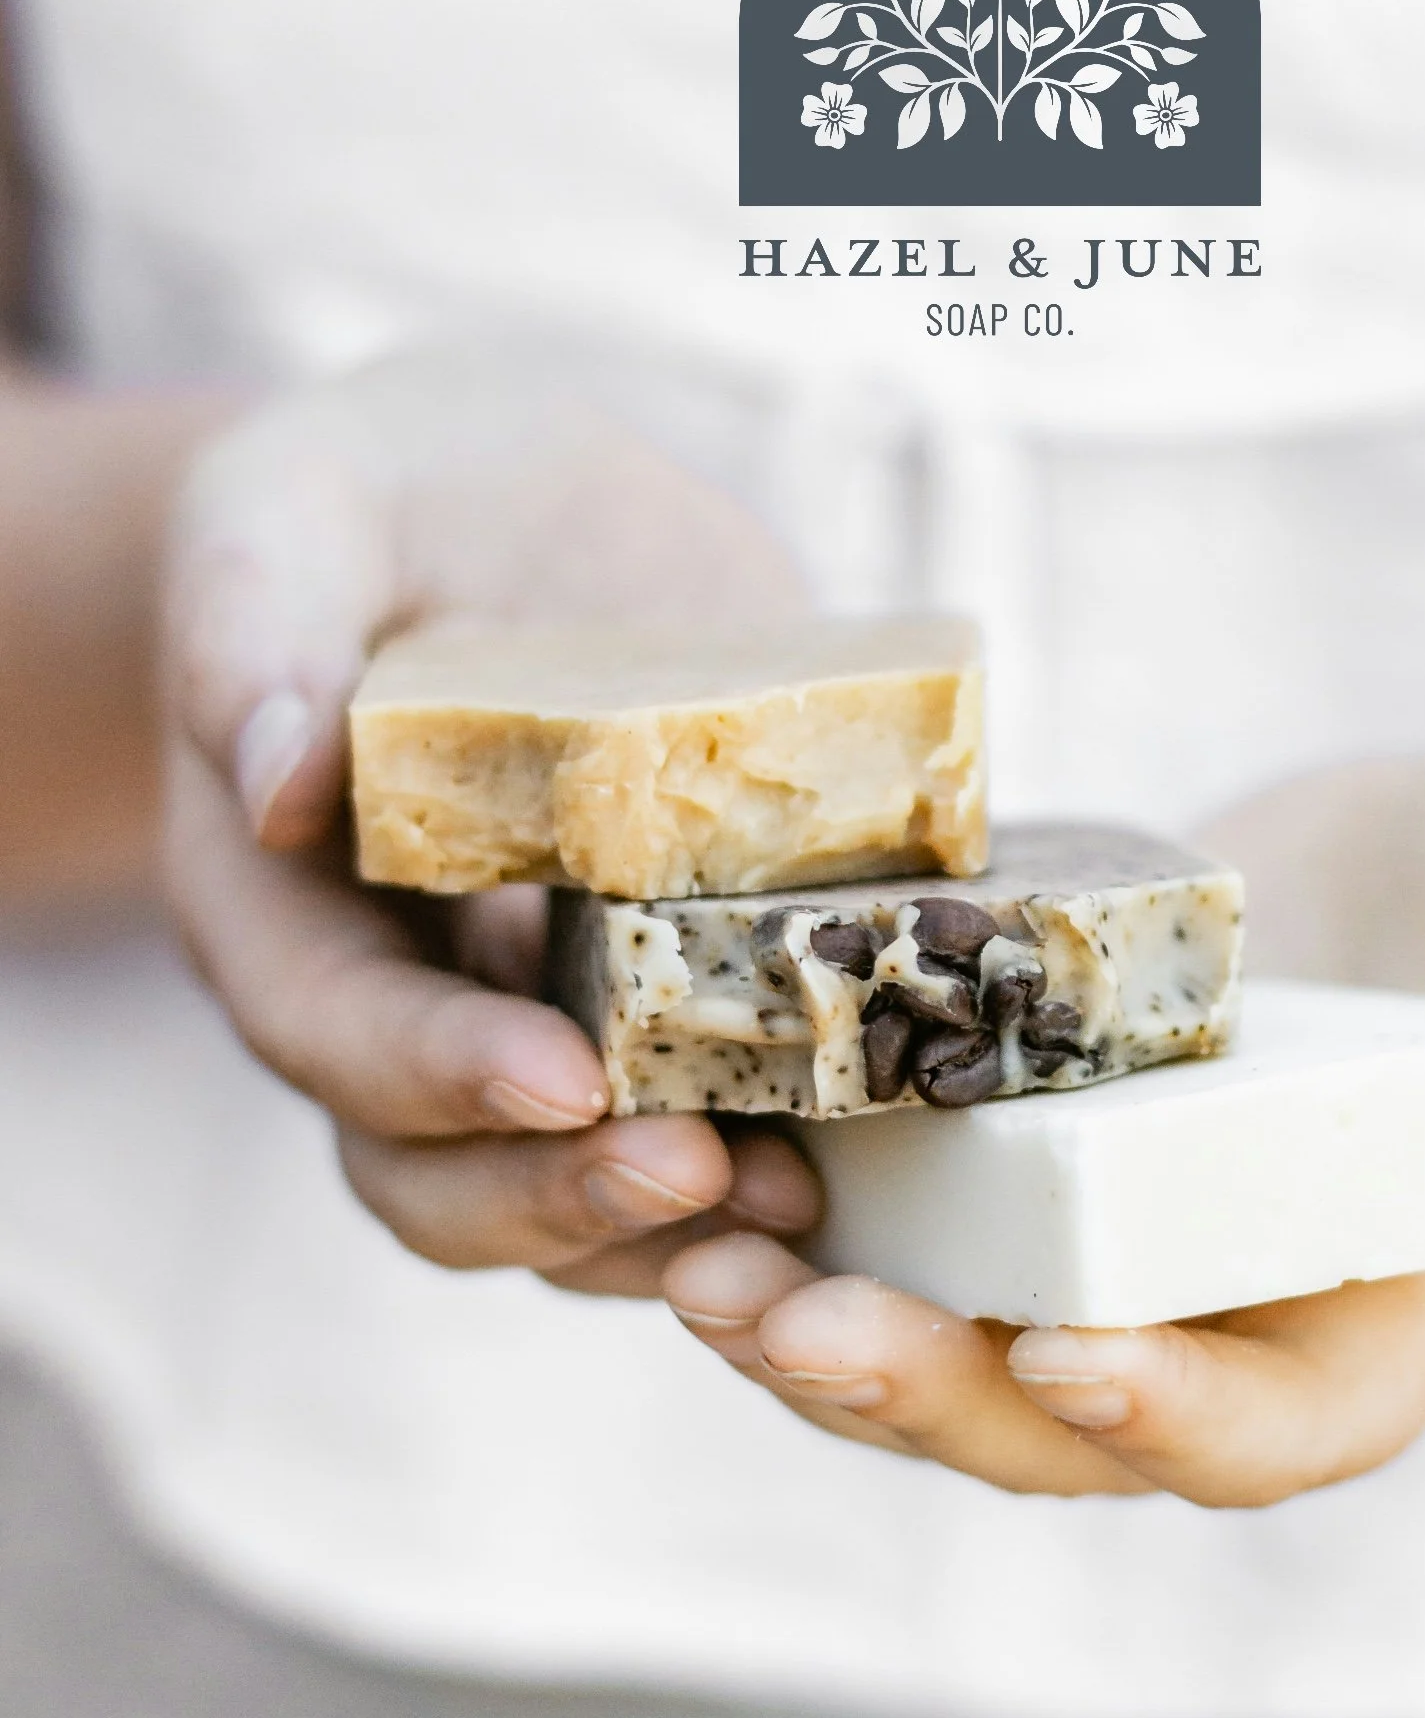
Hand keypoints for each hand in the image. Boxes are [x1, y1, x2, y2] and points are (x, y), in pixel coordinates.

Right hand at [164, 346, 823, 1292]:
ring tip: (803, 1202)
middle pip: (438, 1167)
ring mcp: (530, 1012)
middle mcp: (395, 991)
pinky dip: (773, 1152)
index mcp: (280, 898)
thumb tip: (276, 779)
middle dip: (566, 1196)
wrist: (513, 501)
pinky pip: (699, 1118)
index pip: (331, 1030)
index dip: (438, 1075)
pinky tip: (871, 1138)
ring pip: (568, 1188)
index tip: (567, 1082)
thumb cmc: (387, 492)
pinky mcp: (659, 995)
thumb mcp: (298, 504)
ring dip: (679, 1224)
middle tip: (707, 1174)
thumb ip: (259, 621)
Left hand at [662, 755, 1424, 1503]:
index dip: (1175, 1412)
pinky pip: (905, 1196)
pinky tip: (691, 1126)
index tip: (1066, 1355)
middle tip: (776, 1322)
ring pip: (944, 1322)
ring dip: (808, 1309)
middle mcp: (1234, 1303)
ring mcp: (1124, 1223)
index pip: (1282, 1421)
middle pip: (1058, 1409)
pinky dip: (801, 1184)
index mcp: (1394, 1314)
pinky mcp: (1044, 1123)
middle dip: (916, 1388)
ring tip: (683, 1254)